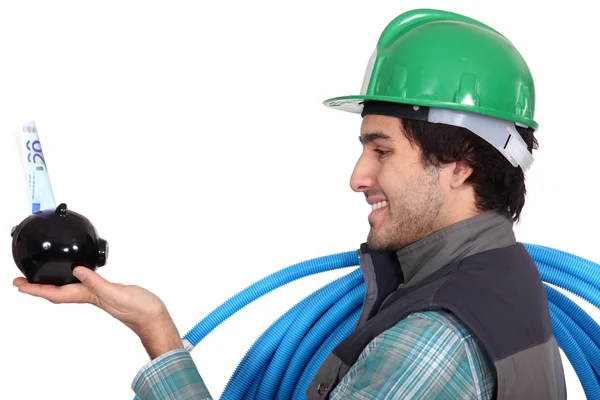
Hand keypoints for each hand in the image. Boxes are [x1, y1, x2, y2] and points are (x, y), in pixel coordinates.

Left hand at [13, 267, 183, 358]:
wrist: (154, 318)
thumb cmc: (140, 310)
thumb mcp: (119, 293)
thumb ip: (98, 283)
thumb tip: (77, 272)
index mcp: (91, 297)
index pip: (57, 293)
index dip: (37, 289)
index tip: (20, 285)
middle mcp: (91, 296)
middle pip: (57, 292)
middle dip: (38, 287)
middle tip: (21, 281)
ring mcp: (98, 295)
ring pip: (67, 289)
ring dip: (51, 284)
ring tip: (40, 278)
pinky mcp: (106, 292)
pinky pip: (82, 285)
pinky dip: (72, 280)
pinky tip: (74, 275)